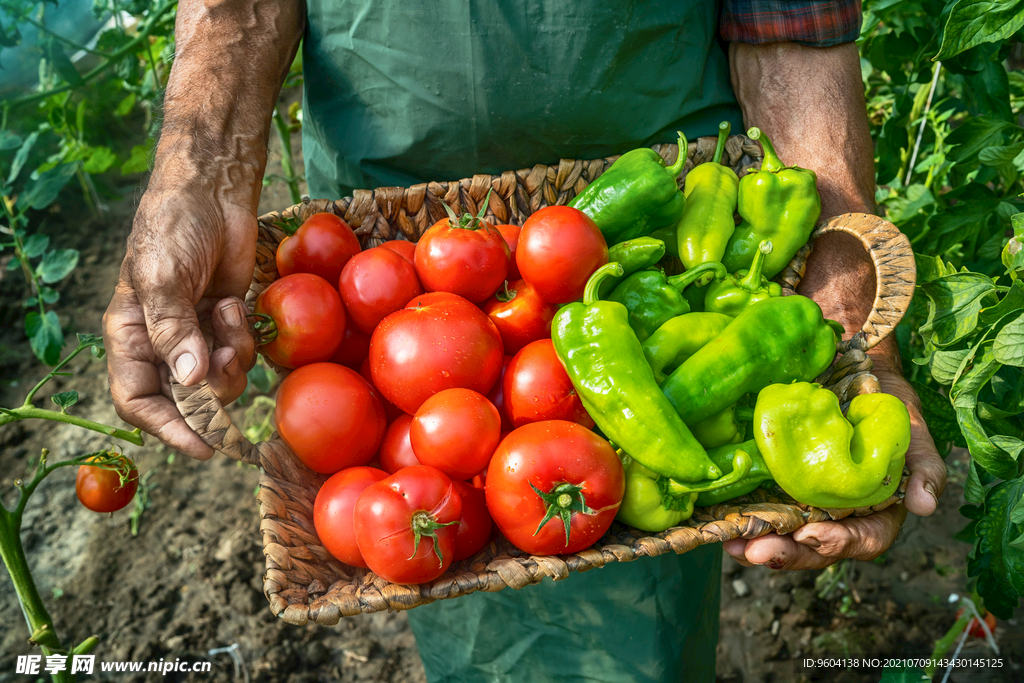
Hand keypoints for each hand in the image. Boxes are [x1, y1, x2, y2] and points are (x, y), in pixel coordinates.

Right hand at [103, 181, 257, 459]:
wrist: (212, 194)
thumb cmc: (174, 227)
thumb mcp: (163, 275)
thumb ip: (174, 329)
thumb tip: (189, 380)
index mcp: (129, 337)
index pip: (138, 402)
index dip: (168, 428)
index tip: (203, 446)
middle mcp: (161, 345)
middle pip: (185, 402)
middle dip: (212, 392)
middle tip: (227, 359)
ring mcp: (196, 337)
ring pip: (220, 383)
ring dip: (232, 359)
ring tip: (228, 316)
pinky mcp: (226, 326)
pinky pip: (240, 357)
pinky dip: (244, 339)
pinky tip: (234, 305)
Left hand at [723, 358, 944, 569]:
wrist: (846, 364)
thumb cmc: (884, 402)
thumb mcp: (910, 429)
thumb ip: (923, 467)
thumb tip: (924, 506)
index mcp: (875, 511)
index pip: (863, 540)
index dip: (838, 543)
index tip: (812, 533)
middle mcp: (837, 513)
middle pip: (814, 547)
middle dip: (787, 553)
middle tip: (756, 551)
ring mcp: (804, 500)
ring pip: (782, 535)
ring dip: (755, 545)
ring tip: (732, 546)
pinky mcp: (775, 484)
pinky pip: (758, 509)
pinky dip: (740, 520)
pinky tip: (718, 522)